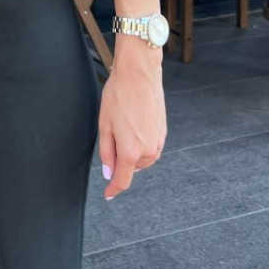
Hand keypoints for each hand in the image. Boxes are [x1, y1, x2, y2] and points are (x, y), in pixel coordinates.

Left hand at [97, 38, 166, 199]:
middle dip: (120, 159)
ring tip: (123, 125)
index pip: (123, 180)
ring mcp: (158, 142)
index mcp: (131, 152)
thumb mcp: (105, 125)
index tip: (108, 194)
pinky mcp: (163, 132)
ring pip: (142, 158)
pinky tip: (133, 124)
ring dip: (131, 151)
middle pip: (132, 168)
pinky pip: (150, 147)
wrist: (139, 74)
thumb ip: (106, 152)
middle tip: (112, 133)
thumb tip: (108, 172)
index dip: (114, 189)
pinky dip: (140, 143)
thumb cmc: (119, 95)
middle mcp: (148, 151)